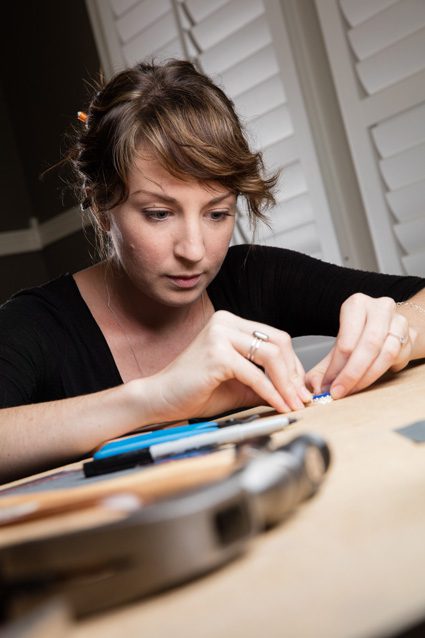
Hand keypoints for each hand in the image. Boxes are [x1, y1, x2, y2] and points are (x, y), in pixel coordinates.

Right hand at [143, 310, 311, 419]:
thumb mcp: (239, 384)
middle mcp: (225, 322)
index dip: (293, 364)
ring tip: (293, 404)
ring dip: (286, 384)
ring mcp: (220, 335)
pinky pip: (256, 375)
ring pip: (271, 356)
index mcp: (230, 323)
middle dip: (294, 374)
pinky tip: (278, 406)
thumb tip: (296, 392)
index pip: (276, 338)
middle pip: (279, 343)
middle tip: (301, 398)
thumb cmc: (194, 391)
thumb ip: (265, 383)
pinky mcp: (217, 354)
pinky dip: (271, 393)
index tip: (299, 388)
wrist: (160, 399)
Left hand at [306, 293, 415, 398]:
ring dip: (368, 377)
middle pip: (368, 345)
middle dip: (352, 374)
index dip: (336, 367)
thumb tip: (314, 387)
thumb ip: (323, 368)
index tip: (329, 386)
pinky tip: (369, 380)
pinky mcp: (412, 335)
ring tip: (352, 389)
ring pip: (386, 353)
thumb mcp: (337, 348)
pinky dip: (382, 373)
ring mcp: (399, 321)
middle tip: (340, 392)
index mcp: (357, 304)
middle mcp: (380, 308)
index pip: (346, 340)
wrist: (385, 329)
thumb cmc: (358, 337)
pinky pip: (398, 358)